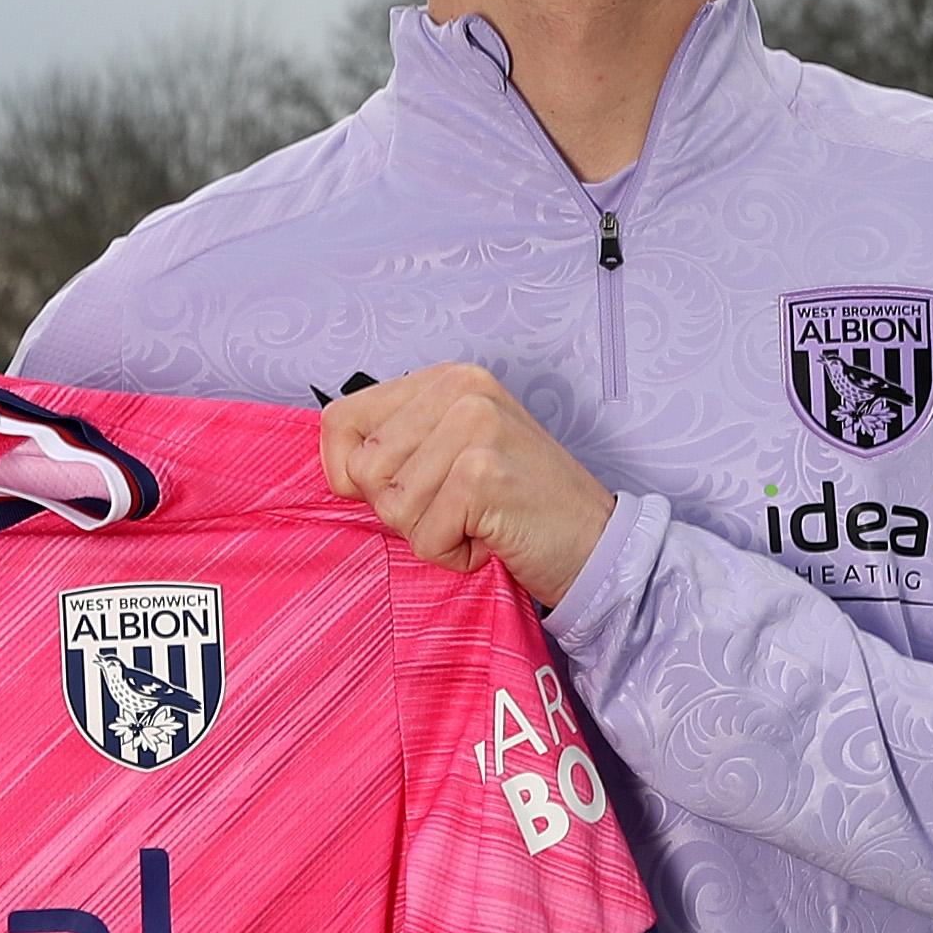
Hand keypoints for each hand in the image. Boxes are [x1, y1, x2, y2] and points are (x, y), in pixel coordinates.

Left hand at [321, 364, 619, 609]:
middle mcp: (460, 390)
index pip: (341, 419)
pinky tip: (491, 537)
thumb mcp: (455, 451)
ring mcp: (474, 427)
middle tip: (457, 508)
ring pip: (391, 505)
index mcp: (447, 378)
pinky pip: (424, 536)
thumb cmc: (521, 505)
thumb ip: (399, 443)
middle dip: (400, 508)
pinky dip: (453, 554)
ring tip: (477, 520)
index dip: (347, 472)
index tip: (395, 492)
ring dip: (430, 532)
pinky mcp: (482, 473)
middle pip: (363, 468)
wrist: (595, 542)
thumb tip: (336, 468)